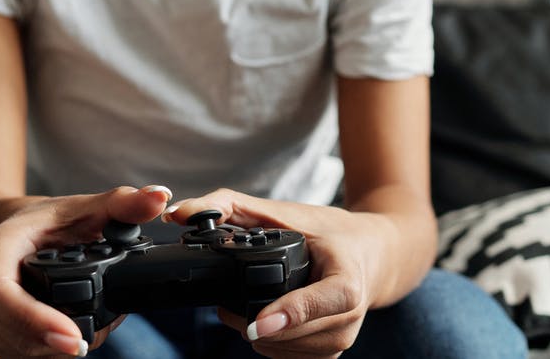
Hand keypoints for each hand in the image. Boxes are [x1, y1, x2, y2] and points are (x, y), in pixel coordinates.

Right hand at [0, 185, 172, 357]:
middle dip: (58, 340)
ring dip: (56, 348)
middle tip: (99, 333)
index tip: (73, 338)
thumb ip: (123, 204)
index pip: (0, 295)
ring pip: (18, 350)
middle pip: (12, 332)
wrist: (15, 235)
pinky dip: (49, 349)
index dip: (34, 321)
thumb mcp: (84, 207)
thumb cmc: (47, 223)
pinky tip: (72, 332)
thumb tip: (159, 197)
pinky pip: (19, 354)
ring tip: (92, 326)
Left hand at [165, 189, 393, 358]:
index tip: (254, 323)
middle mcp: (348, 316)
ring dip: (254, 332)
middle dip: (249, 319)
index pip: (316, 304)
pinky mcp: (331, 353)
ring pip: (279, 350)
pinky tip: (264, 318)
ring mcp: (341, 340)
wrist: (372, 254)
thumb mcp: (286, 212)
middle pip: (287, 334)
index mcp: (348, 278)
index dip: (284, 314)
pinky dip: (267, 340)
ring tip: (245, 304)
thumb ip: (230, 206)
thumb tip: (178, 214)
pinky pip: (284, 357)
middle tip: (226, 299)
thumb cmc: (331, 233)